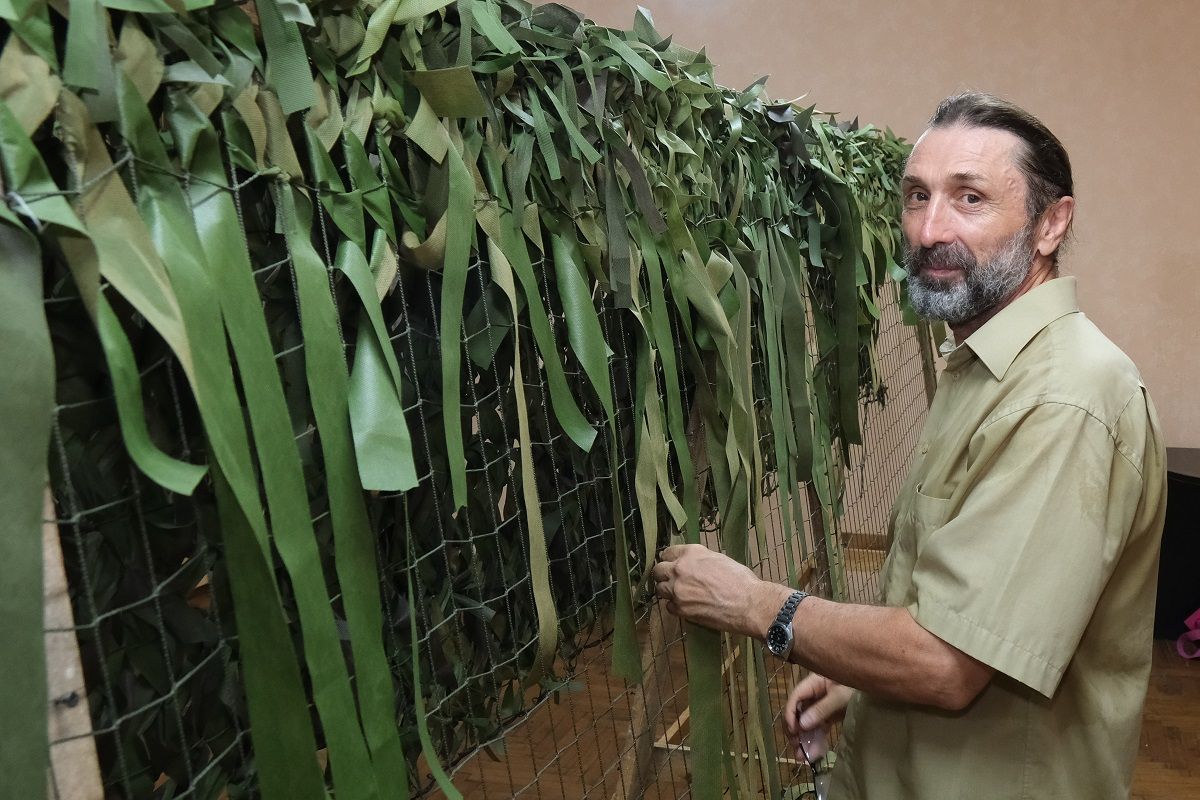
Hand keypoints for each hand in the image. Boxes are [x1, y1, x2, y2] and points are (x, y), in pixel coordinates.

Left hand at [650, 543, 769, 635]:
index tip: (672, 565)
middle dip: (663, 575)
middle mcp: (680, 569)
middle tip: (673, 580)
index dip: (670, 560)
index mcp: (691, 553)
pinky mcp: (680, 609)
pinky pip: (669, 606)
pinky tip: (687, 606)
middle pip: (658, 571)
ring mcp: (677, 590)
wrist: (748, 603)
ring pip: (660, 589)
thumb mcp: (718, 559)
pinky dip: (676, 606)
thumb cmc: (740, 579)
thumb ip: (699, 560)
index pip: (667, 553)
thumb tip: (692, 564)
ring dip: (668, 591)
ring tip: (680, 594)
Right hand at [782, 673, 853, 761]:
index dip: (790, 713)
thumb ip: (821, 709)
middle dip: (795, 730)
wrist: (876, 688)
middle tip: (795, 746)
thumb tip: (802, 724)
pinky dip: (816, 739)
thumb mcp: (840, 696)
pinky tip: (815, 753)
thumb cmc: (857, 686)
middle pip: (798, 711)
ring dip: (804, 739)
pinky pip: (820, 728)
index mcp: (814, 683)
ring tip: (802, 756)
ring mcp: (822, 705)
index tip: (793, 731)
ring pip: (808, 722)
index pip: (795, 697)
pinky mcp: (830, 715)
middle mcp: (815, 694)